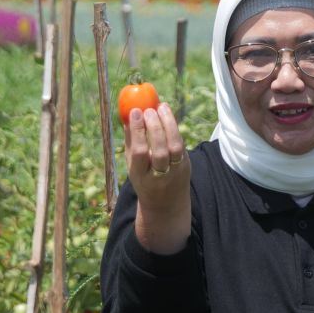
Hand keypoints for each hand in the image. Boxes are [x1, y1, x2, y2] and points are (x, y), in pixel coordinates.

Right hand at [124, 103, 190, 253]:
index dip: (138, 131)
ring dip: (169, 124)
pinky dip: (175, 129)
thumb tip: (127, 114)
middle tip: (149, 109)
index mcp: (140, 176)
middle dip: (155, 126)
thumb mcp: (132, 165)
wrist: (165, 205)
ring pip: (175, 147)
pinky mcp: (186, 167)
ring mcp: (175, 173)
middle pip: (160, 150)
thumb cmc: (143, 178)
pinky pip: (181, 145)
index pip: (139, 153)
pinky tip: (168, 115)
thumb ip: (130, 142)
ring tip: (161, 107)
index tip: (135, 112)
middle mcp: (159, 176)